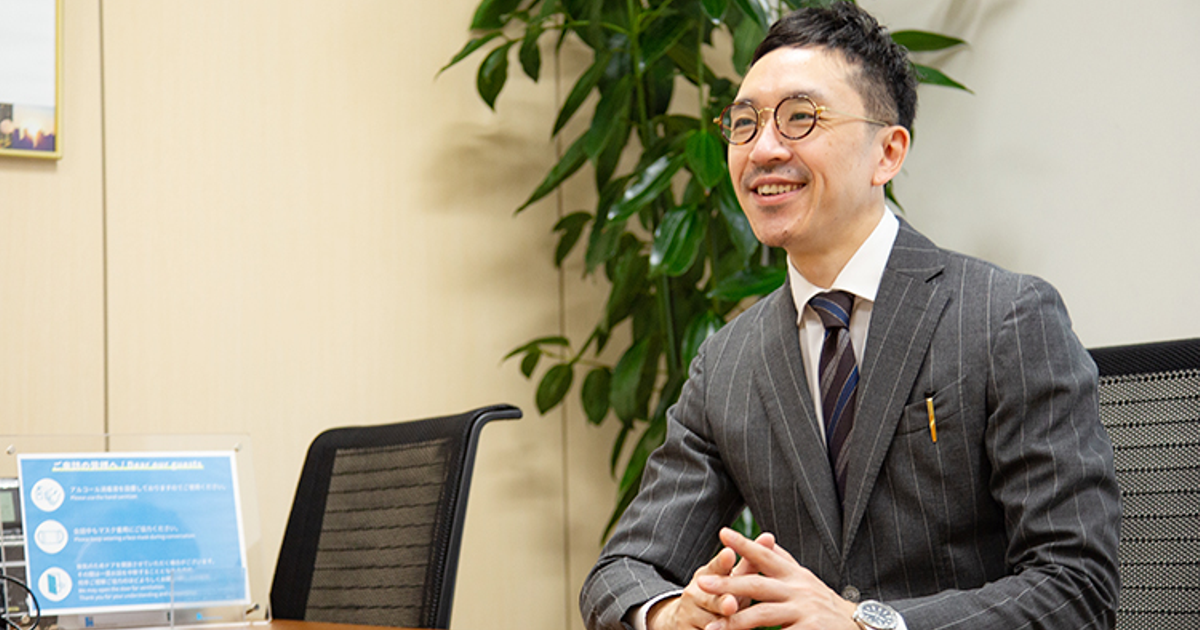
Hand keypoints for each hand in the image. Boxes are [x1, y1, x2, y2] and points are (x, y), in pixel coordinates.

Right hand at [646, 532, 775, 629]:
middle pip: (711, 599)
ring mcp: (688, 615)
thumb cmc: (721, 595)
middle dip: (721, 602)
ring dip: (720, 627)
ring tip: (730, 619)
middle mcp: (694, 593)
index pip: (714, 568)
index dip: (721, 562)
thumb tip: (769, 536)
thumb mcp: (733, 579)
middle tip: (731, 604)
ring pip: (709, 624)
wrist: (686, 619)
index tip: (729, 554)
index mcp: (706, 575)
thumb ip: (750, 561)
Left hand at [695, 528, 858, 629]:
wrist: (859, 629)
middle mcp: (799, 590)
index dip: (744, 544)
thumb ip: (785, 563)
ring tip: (711, 628)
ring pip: (762, 614)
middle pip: (758, 584)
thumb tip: (768, 540)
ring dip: (734, 622)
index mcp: (795, 575)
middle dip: (728, 583)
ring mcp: (804, 611)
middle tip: (702, 584)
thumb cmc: (826, 605)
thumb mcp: (807, 580)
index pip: (766, 556)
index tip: (722, 533)